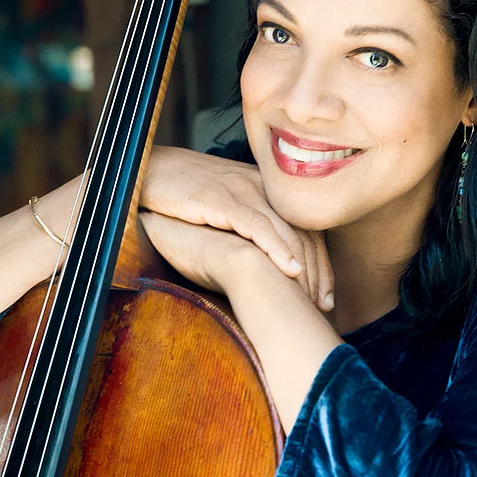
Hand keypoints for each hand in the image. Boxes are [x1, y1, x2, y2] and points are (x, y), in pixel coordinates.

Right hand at [141, 146, 333, 310]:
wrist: (149, 170)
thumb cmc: (183, 196)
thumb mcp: (223, 209)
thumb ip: (245, 230)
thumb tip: (259, 268)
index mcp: (265, 191)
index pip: (306, 228)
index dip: (321, 263)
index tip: (327, 296)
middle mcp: (261, 188)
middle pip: (303, 231)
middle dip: (319, 271)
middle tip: (326, 305)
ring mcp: (242, 191)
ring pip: (286, 230)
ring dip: (304, 266)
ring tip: (313, 297)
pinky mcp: (222, 199)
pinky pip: (257, 226)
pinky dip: (277, 248)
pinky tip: (290, 270)